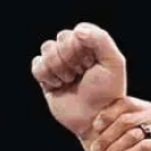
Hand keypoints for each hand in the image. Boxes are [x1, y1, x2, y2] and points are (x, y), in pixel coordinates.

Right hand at [31, 23, 127, 140]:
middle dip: (71, 58)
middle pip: (61, 38)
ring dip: (59, 66)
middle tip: (81, 74)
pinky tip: (58, 85)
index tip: (92, 64)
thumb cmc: (108, 92)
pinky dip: (46, 75)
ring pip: (47, 48)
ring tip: (70, 80)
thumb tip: (78, 31)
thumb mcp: (113, 63)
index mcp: (91, 47)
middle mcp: (75, 53)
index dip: (82, 47)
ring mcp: (59, 65)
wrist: (94, 119)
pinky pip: (37, 64)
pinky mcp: (46, 77)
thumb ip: (101, 39)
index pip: (78, 31)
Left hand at [86, 97, 150, 150]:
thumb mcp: (136, 140)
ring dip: (113, 149)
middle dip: (106, 137)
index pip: (125, 103)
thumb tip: (90, 126)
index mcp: (150, 110)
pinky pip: (145, 147)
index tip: (94, 129)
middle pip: (126, 120)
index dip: (107, 114)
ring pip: (133, 134)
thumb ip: (122, 130)